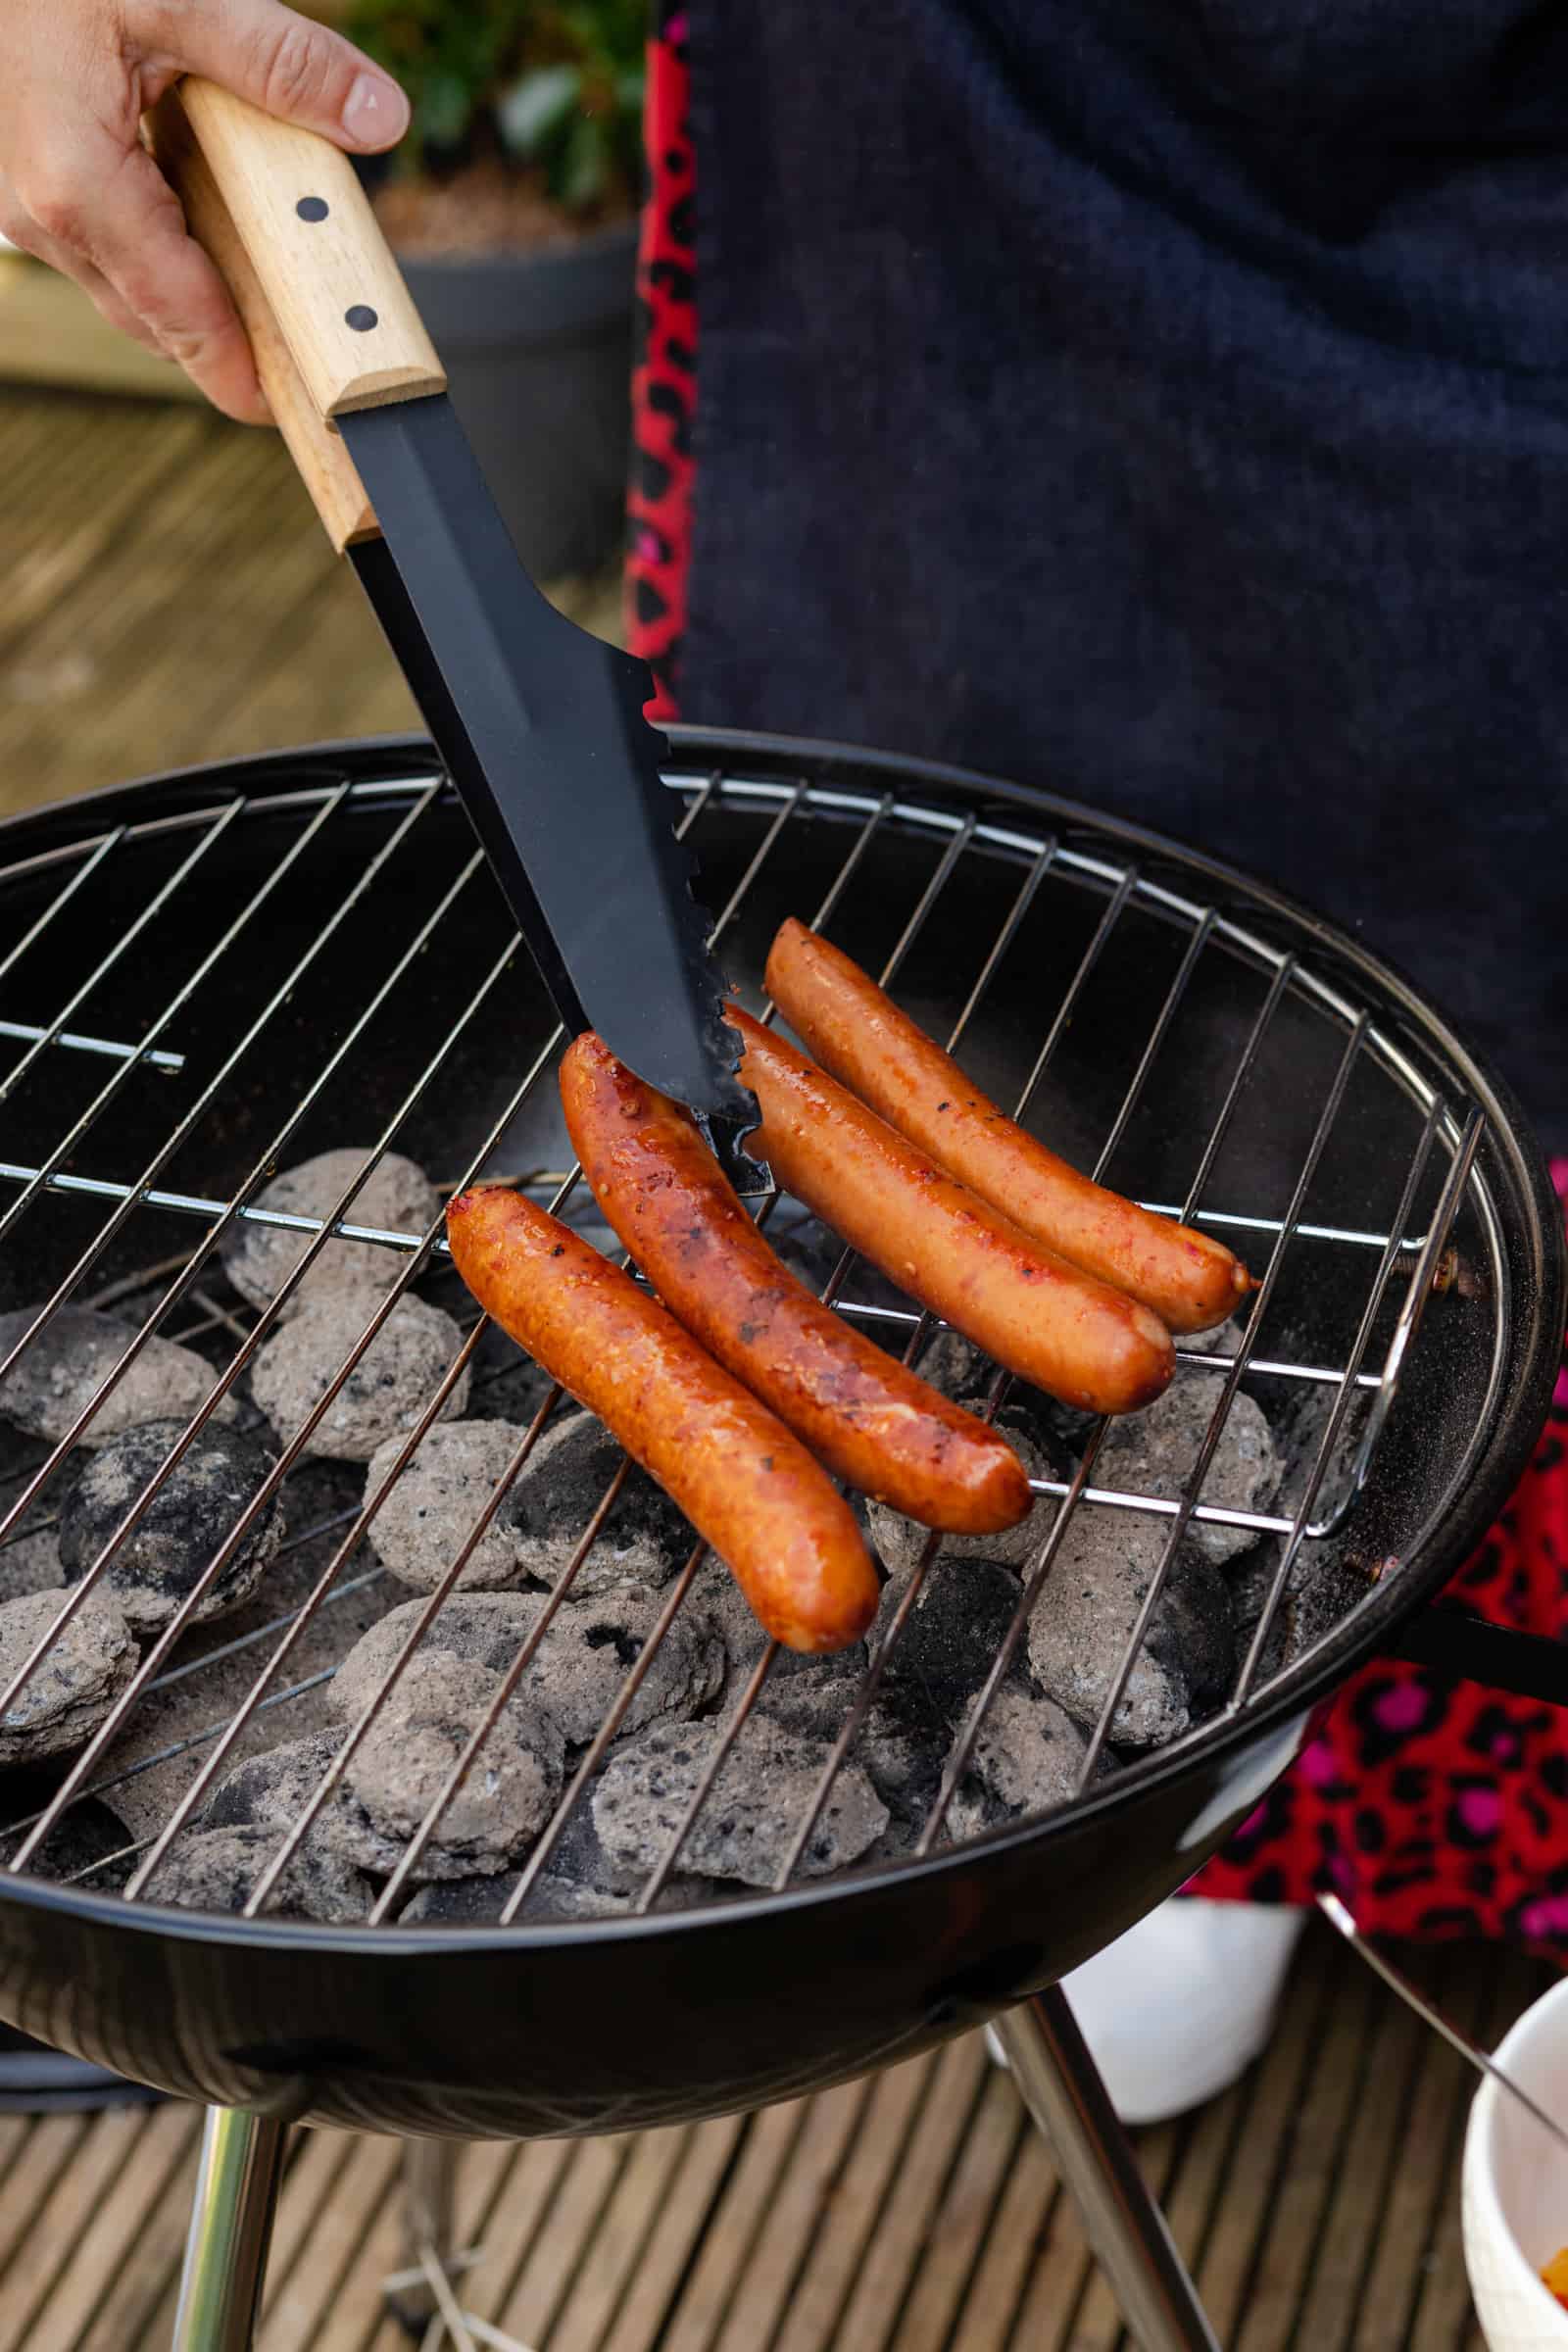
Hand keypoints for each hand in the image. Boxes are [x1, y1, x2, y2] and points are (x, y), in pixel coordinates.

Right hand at [0, 0, 408, 421]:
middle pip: (160, 319)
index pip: (183, 318)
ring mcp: (23, 207)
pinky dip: (163, 242)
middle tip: (313, 340)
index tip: (298, 410)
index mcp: (78, 186)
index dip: (245, 374)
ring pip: (132, 286)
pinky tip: (210, 206)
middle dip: (234, 334)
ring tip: (272, 271)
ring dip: (198, 284)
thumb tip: (377, 115)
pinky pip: (108, 246)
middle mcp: (41, 214)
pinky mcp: (24, 188)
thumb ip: (279, 60)